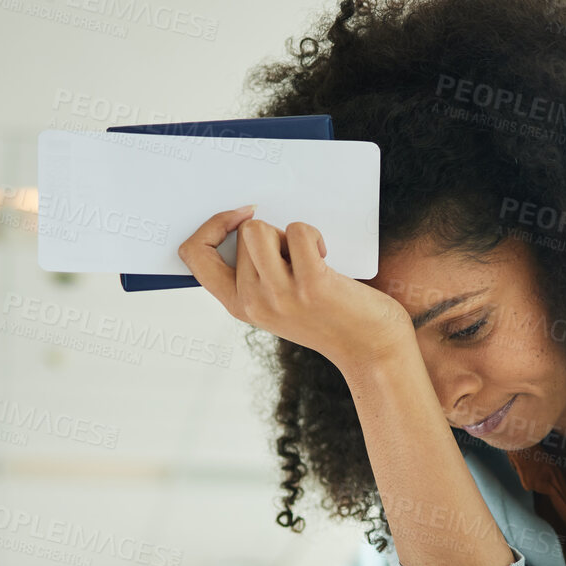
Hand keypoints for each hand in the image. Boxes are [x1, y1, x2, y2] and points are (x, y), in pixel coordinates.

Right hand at [178, 205, 415, 373]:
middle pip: (242, 233)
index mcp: (237, 305)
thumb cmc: (329, 317)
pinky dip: (314, 236)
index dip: (210, 226)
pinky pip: (297, 231)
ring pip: (260, 229)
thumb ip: (255, 272)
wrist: (371, 348)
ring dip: (287, 234)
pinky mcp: (310, 283)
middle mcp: (252, 302)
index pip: (194, 255)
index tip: (238, 216)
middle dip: (271, 234)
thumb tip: (245, 218)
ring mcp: (279, 294)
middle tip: (295, 259)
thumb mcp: (278, 302)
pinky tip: (326, 260)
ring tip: (307, 257)